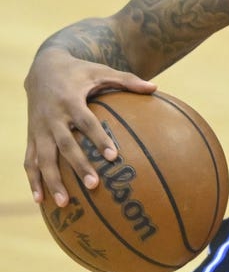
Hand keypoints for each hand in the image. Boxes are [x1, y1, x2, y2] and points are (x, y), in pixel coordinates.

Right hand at [24, 47, 155, 206]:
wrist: (42, 68)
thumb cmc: (79, 71)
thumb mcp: (102, 71)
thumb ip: (127, 80)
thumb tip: (155, 88)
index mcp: (71, 100)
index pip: (86, 122)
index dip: (98, 138)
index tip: (113, 156)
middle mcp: (52, 117)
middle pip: (65, 145)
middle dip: (78, 166)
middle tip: (93, 185)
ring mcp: (39, 129)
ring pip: (43, 158)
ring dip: (52, 181)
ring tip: (65, 203)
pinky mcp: (31, 136)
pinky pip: (30, 161)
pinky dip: (33, 180)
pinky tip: (41, 200)